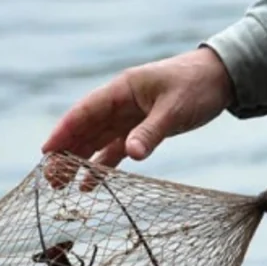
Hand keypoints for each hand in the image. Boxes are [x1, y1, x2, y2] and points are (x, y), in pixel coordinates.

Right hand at [41, 48, 233, 184]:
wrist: (220, 79)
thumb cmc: (196, 86)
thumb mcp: (174, 109)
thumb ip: (151, 132)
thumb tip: (131, 154)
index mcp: (122, 90)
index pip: (84, 112)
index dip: (63, 132)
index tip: (46, 153)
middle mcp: (120, 104)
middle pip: (85, 129)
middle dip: (65, 153)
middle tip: (50, 180)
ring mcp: (129, 118)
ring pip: (96, 141)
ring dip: (79, 161)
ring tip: (62, 186)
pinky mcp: (141, 130)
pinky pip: (115, 149)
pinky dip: (102, 166)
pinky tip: (90, 184)